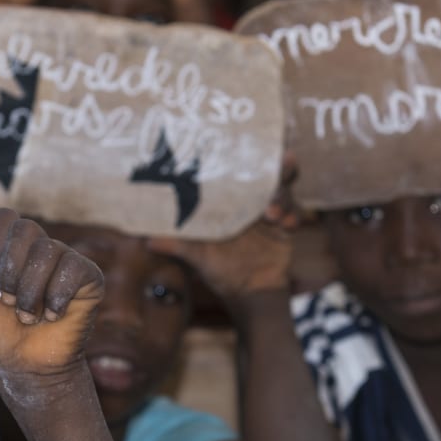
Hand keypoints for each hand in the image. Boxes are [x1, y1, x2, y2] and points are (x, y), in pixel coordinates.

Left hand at [0, 209, 102, 385]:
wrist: (23, 367)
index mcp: (7, 248)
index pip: (4, 217)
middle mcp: (36, 248)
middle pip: (27, 229)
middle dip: (12, 271)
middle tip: (6, 301)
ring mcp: (64, 260)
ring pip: (49, 250)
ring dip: (31, 291)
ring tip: (26, 316)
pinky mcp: (89, 277)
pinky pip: (74, 268)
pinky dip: (57, 297)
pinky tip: (51, 316)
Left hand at [147, 156, 300, 300]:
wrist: (250, 292)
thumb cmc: (220, 270)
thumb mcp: (197, 256)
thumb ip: (177, 246)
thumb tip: (146, 241)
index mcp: (228, 200)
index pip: (239, 169)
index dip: (246, 156)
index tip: (250, 148)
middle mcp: (249, 199)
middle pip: (268, 172)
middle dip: (277, 167)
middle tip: (282, 164)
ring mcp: (269, 210)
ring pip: (283, 190)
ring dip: (282, 196)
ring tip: (273, 213)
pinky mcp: (285, 225)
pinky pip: (294, 213)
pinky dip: (293, 215)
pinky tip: (288, 224)